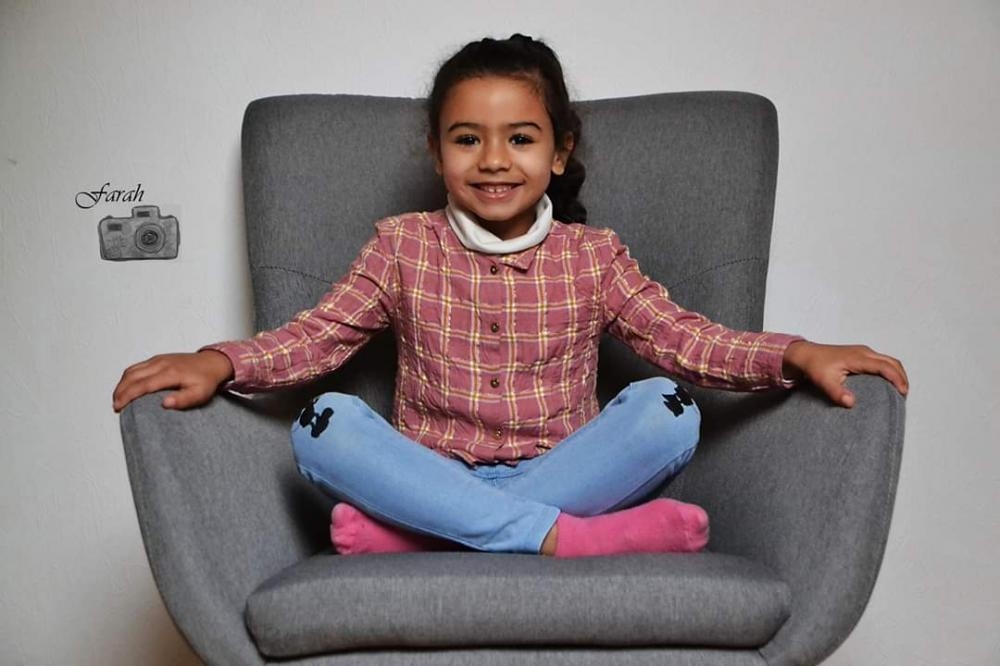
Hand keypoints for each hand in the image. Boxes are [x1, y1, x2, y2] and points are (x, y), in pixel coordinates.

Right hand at [112, 350, 234, 412]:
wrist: (213, 362)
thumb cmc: (207, 380)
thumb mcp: (200, 394)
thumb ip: (183, 400)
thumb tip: (165, 404)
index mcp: (170, 373)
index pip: (142, 385)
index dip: (128, 396)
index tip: (119, 407)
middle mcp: (161, 364)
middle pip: (132, 376)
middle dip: (120, 391)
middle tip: (116, 406)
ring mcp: (158, 360)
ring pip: (132, 370)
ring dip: (121, 384)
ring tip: (118, 399)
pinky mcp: (158, 359)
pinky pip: (137, 367)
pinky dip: (127, 377)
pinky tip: (126, 387)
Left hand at [781, 341, 908, 407]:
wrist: (805, 354)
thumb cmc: (814, 366)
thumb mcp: (823, 381)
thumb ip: (837, 393)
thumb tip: (851, 403)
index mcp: (858, 357)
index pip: (885, 366)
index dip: (897, 378)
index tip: (903, 392)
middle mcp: (863, 352)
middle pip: (892, 362)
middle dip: (902, 377)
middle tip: (904, 395)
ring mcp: (863, 352)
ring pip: (888, 360)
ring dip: (897, 373)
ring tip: (899, 390)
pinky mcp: (860, 354)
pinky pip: (881, 361)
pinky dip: (890, 370)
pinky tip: (887, 383)